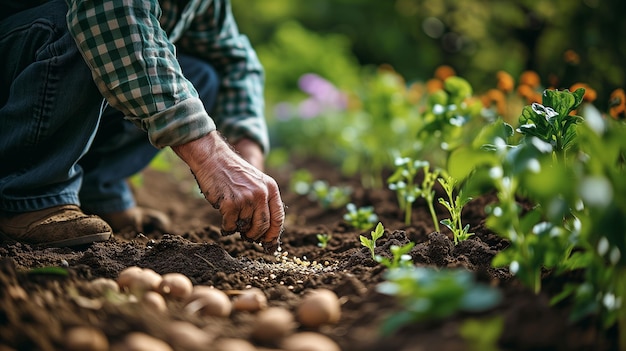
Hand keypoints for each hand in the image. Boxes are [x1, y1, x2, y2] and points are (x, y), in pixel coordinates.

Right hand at [171, 132, 283, 250]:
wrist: (213, 159)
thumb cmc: (233, 174)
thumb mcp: (256, 182)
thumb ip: (263, 201)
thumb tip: (266, 231)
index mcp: (271, 188)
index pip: (278, 218)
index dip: (274, 234)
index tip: (269, 243)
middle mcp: (261, 193)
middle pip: (263, 226)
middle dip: (255, 235)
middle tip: (248, 237)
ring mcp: (246, 199)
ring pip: (246, 227)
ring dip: (239, 228)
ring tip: (233, 220)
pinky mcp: (230, 204)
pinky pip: (231, 226)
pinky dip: (227, 228)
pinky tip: (224, 221)